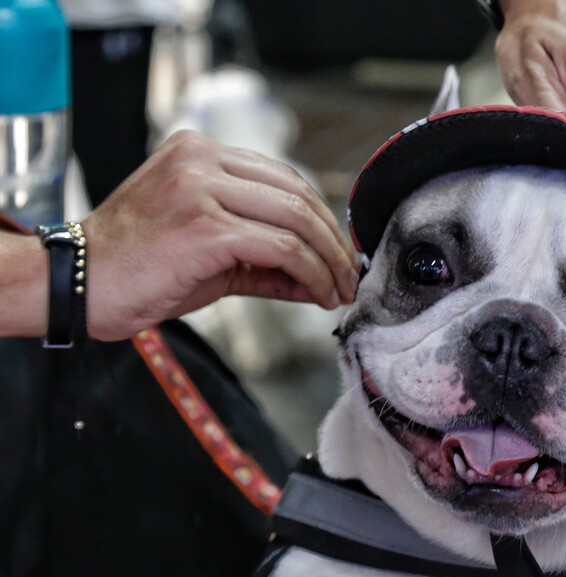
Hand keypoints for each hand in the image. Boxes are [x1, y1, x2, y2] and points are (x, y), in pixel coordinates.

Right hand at [82, 130, 359, 340]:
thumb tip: (318, 278)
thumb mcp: (209, 252)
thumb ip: (265, 258)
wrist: (76, 284)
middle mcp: (202, 159)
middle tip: (348, 275)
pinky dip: (312, 273)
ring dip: (329, 260)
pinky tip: (319, 294)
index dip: (320, 217)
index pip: (283, 178)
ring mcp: (203, 188)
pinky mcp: (206, 225)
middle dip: (333, 240)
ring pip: (297, 218)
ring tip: (339, 289)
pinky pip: (282, 247)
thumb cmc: (136, 268)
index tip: (337, 252)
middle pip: (298, 193)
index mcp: (199, 152)